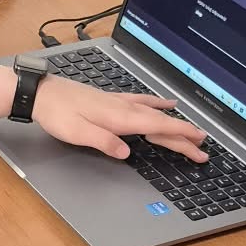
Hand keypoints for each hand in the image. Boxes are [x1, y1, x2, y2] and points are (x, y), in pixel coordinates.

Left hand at [33, 77, 206, 160]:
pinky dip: (158, 103)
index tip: (199, 146)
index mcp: (120, 117)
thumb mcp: (77, 133)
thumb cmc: (57, 114)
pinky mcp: (112, 100)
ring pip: (155, 113)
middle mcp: (124, 107)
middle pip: (161, 123)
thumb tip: (126, 152)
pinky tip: (166, 102)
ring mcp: (119, 102)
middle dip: (184, 136)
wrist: (42, 93)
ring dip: (175, 122)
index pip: (158, 128)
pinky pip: (144, 101)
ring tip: (192, 129)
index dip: (181, 137)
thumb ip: (104, 142)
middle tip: (203, 149)